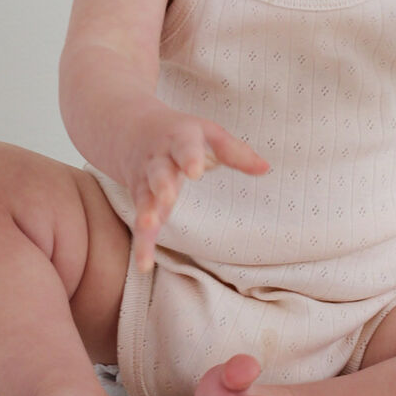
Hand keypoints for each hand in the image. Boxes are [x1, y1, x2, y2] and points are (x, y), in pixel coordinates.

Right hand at [125, 109, 270, 272]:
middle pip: (158, 171)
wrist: (129, 129)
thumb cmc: (180, 134)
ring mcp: (145, 180)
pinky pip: (141, 223)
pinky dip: (142, 244)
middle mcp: (158, 159)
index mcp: (179, 139)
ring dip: (146, 211)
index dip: (189, 158)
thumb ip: (235, 152)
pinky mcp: (140, 200)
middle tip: (167, 196)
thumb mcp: (208, 134)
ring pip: (144, 196)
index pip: (184, 147)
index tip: (194, 171)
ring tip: (148, 224)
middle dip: (162, 183)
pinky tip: (144, 265)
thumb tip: (266, 168)